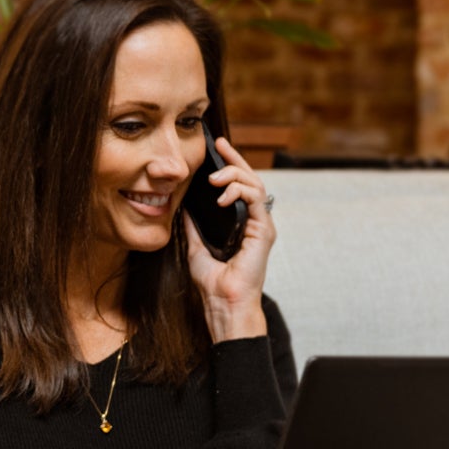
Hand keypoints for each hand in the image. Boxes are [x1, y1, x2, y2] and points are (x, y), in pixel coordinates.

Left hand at [184, 136, 274, 341]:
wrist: (222, 302)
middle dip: (234, 159)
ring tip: (214, 177)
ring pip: (255, 184)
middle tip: (219, 146)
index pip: (238, 186)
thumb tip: (183, 208)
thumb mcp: (196, 247)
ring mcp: (262, 225)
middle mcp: (254, 221)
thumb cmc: (213, 283)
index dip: (230, 164)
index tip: (217, 147)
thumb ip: (193, 226)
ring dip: (234, 174)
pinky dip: (240, 192)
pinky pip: (256, 200)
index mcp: (241, 223)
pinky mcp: (264, 231)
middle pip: (250, 179)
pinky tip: (223, 194)